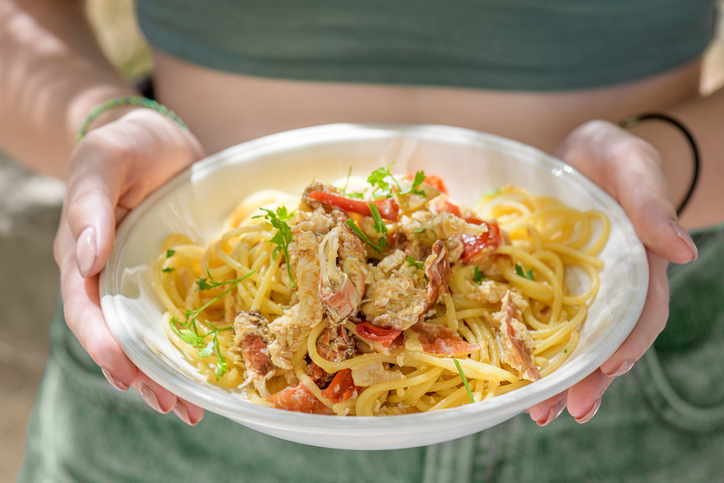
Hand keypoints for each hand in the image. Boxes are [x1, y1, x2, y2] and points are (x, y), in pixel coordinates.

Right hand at [54, 108, 206, 424]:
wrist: (157, 138)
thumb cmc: (123, 146)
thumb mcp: (102, 163)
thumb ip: (90, 206)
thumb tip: (87, 258)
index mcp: (83, 257)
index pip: (86, 310)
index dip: (103, 345)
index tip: (126, 374)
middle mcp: (112, 277)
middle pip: (120, 335)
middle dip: (142, 374)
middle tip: (172, 406)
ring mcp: (145, 278)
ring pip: (151, 333)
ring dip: (168, 371)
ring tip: (192, 407)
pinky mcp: (176, 274)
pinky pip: (182, 313)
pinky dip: (193, 343)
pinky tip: (212, 369)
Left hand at [527, 120, 697, 425]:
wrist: (577, 154)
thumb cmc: (611, 157)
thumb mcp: (632, 164)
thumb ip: (652, 202)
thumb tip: (683, 252)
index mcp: (638, 265)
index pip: (641, 313)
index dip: (628, 343)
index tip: (609, 369)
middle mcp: (610, 286)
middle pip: (606, 341)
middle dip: (589, 379)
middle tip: (565, 410)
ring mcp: (577, 289)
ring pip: (573, 341)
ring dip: (559, 377)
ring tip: (537, 412)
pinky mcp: (545, 284)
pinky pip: (539, 320)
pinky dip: (531, 348)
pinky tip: (515, 375)